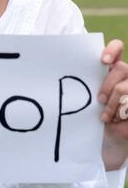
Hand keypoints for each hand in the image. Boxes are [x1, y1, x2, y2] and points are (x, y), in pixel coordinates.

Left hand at [98, 40, 127, 169]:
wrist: (105, 139)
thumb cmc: (92, 113)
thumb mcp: (87, 96)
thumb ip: (87, 82)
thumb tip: (66, 73)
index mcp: (112, 67)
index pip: (117, 47)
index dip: (113, 50)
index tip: (103, 60)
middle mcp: (126, 75)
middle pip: (122, 68)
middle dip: (108, 86)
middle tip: (99, 100)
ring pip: (125, 88)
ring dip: (113, 105)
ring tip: (105, 116)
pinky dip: (120, 115)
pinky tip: (114, 121)